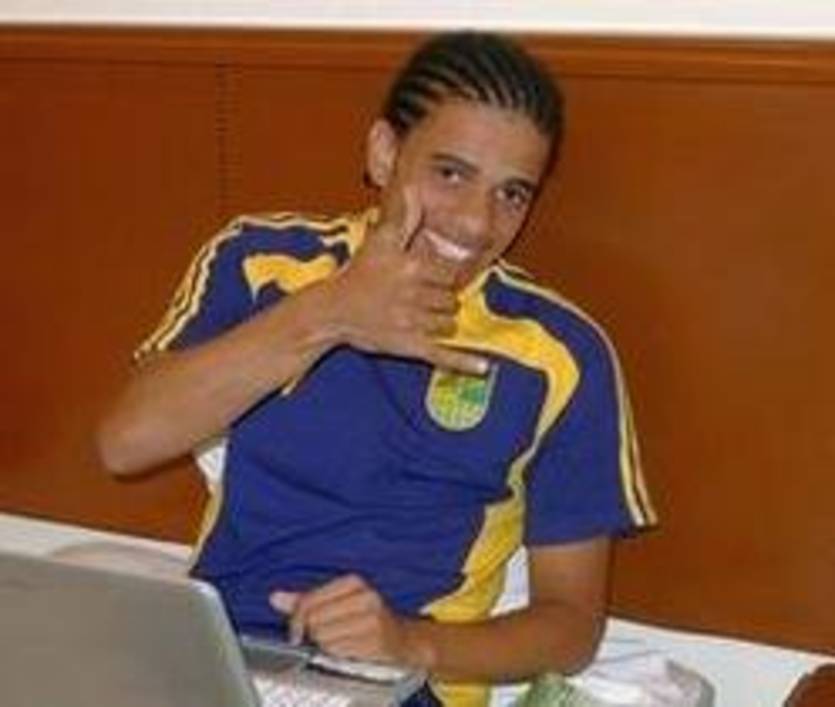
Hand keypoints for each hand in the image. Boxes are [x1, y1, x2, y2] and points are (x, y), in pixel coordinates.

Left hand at [270, 574, 427, 666]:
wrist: (402, 637)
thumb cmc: (365, 617)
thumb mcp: (335, 602)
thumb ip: (305, 600)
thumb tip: (275, 597)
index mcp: (353, 581)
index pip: (308, 601)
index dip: (297, 619)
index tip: (297, 630)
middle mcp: (365, 596)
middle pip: (314, 620)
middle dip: (315, 632)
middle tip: (328, 632)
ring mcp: (372, 618)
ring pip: (324, 637)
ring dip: (327, 644)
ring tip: (342, 638)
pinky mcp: (376, 639)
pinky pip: (338, 650)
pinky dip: (338, 652)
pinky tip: (350, 646)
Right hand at [326, 188, 486, 375]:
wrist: (332, 311)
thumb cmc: (358, 275)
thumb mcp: (378, 241)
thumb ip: (402, 216)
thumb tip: (414, 186)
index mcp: (413, 268)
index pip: (450, 274)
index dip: (444, 278)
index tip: (431, 279)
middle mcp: (416, 295)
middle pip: (451, 300)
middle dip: (442, 300)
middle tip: (421, 299)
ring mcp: (413, 323)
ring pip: (448, 324)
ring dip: (442, 323)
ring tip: (421, 317)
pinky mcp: (409, 346)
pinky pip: (443, 355)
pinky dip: (464, 363)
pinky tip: (484, 368)